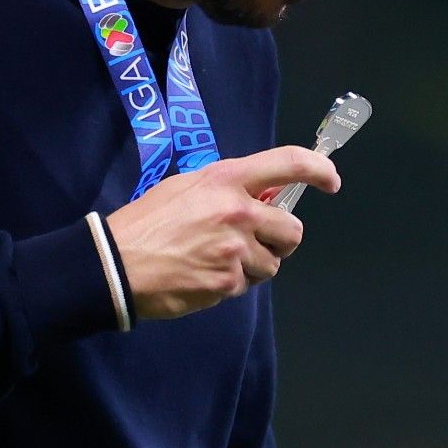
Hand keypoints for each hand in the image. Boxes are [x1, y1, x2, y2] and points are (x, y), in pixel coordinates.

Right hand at [104, 146, 339, 320]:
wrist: (116, 263)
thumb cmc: (147, 221)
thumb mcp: (186, 187)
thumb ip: (229, 189)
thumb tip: (267, 197)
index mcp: (227, 179)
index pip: (288, 163)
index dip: (318, 170)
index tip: (331, 181)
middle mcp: (238, 210)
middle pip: (292, 229)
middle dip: (280, 239)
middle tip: (256, 241)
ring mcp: (235, 248)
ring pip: (272, 263)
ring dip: (254, 265)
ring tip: (217, 260)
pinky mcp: (228, 281)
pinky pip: (247, 284)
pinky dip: (231, 283)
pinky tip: (203, 275)